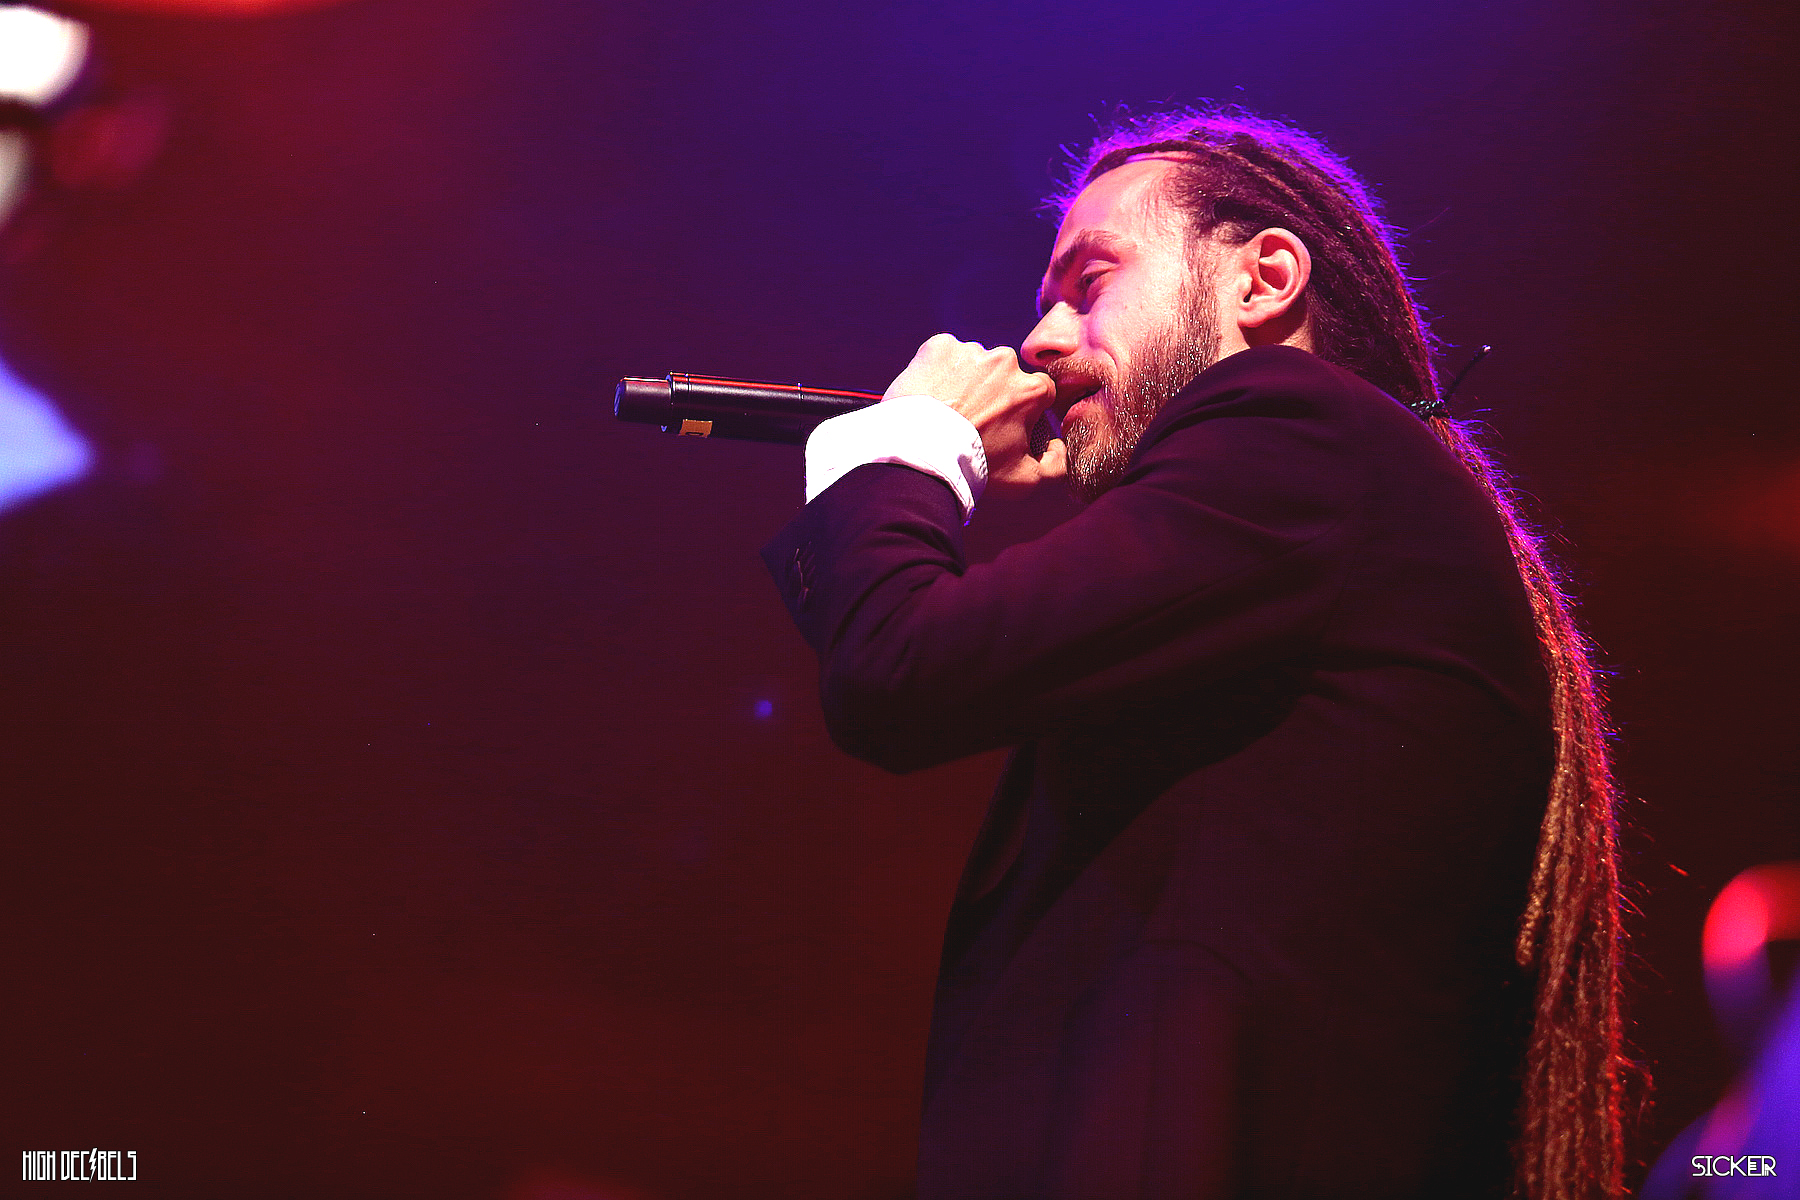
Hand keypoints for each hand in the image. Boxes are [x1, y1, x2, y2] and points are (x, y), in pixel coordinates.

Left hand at [885, 334, 1066, 496]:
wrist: (920, 453)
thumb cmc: (973, 468)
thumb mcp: (1024, 480)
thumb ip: (1055, 466)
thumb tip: (1059, 447)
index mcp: (1030, 389)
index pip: (1039, 391)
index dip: (1023, 409)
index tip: (1004, 424)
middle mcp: (1005, 362)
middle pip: (1004, 375)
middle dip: (992, 394)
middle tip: (970, 421)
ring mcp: (970, 351)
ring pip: (973, 364)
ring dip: (965, 382)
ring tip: (946, 412)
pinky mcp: (938, 346)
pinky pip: (943, 355)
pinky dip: (939, 370)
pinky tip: (931, 396)